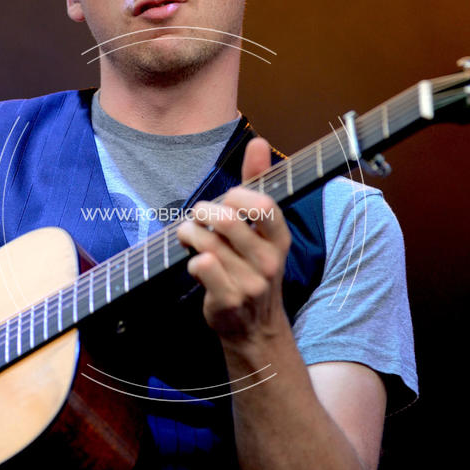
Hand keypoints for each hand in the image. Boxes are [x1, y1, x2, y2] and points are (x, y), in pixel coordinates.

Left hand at [176, 138, 291, 348]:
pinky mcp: (228, 299)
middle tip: (196, 217)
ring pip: (207, 241)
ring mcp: (250, 283)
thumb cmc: (253, 268)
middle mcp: (270, 260)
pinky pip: (201, 265)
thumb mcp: (261, 230)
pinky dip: (191, 260)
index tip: (225, 202)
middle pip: (227, 219)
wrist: (255, 328)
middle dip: (202, 212)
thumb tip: (258, 141)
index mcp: (280, 238)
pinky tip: (195, 263)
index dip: (234, 196)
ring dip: (189, 233)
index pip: (261, 204)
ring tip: (189, 236)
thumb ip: (257, 184)